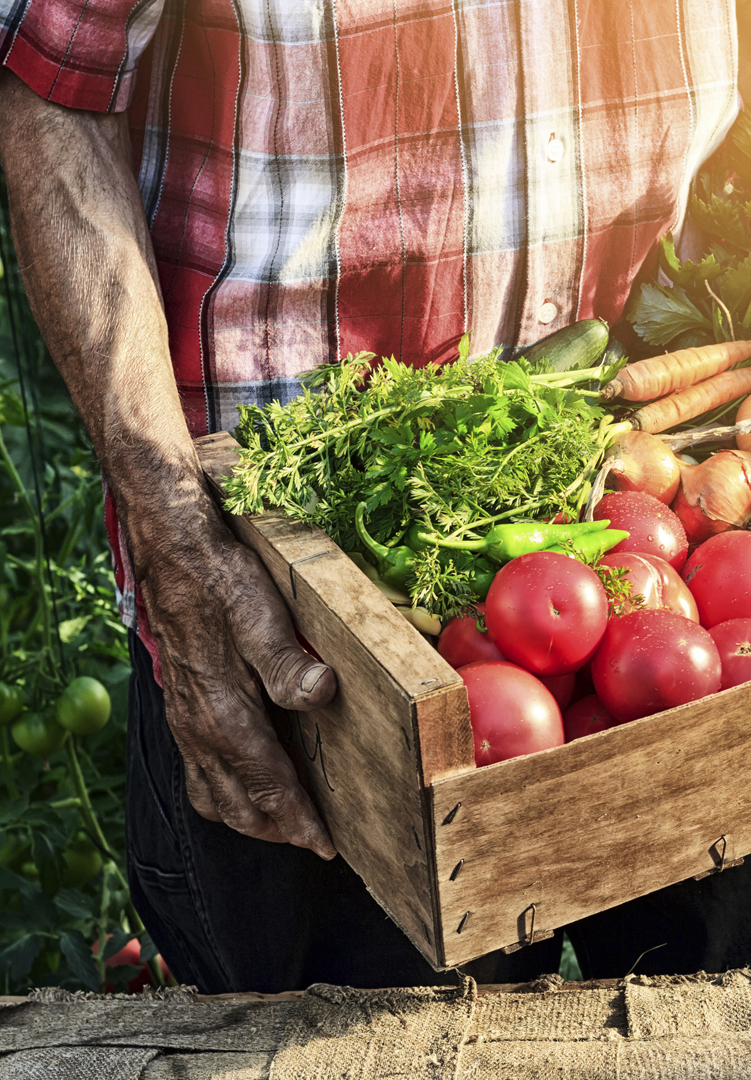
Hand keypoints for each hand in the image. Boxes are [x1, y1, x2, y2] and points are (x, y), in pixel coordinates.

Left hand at [0, 75, 337, 857]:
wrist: (73, 241)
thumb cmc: (151, 341)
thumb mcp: (213, 440)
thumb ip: (245, 503)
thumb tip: (303, 542)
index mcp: (169, 559)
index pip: (201, 684)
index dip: (237, 762)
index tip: (286, 821)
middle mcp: (154, 558)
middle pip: (200, 698)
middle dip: (252, 785)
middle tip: (306, 849)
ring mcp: (153, 521)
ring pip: (204, 660)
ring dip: (257, 747)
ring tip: (306, 811)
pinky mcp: (157, 469)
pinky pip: (214, 569)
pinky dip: (263, 637)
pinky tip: (306, 688)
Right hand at [137, 504, 338, 857]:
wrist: (170, 549)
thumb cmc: (221, 578)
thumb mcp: (261, 612)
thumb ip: (286, 660)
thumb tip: (321, 694)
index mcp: (222, 711)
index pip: (266, 783)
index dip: (297, 819)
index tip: (326, 845)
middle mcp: (199, 727)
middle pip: (238, 803)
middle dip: (275, 829)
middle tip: (315, 843)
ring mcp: (187, 720)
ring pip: (214, 792)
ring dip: (248, 816)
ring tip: (284, 825)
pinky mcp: (184, 706)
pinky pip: (200, 769)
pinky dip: (225, 792)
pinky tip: (245, 784)